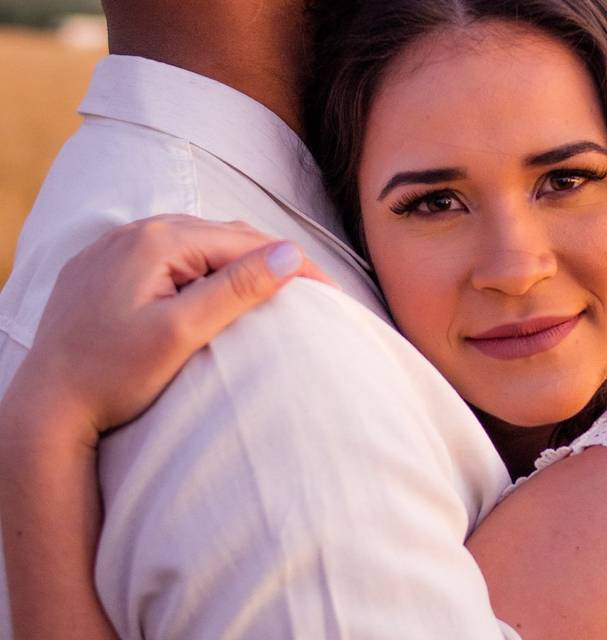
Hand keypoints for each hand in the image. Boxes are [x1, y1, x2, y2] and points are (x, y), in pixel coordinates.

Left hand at [4, 214, 331, 447]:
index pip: (248, 242)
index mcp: (158, 240)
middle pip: (226, 237)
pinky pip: (170, 256)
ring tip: (275, 291)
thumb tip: (290, 254)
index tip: (332, 294)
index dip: (296, 266)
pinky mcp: (105, 269)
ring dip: (240, 264)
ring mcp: (116, 247)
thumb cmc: (111, 376)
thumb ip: (236, 289)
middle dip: (273, 260)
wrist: (44, 407)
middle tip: (313, 293)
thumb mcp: (181, 333)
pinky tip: (217, 292)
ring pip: (200, 244)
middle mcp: (136, 231)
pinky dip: (205, 270)